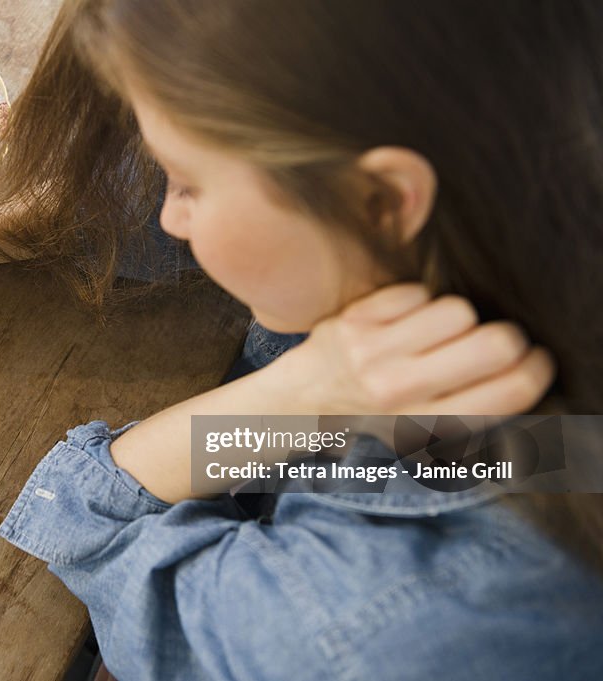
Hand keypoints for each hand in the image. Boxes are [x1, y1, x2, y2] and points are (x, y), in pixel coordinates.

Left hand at [278, 283, 554, 414]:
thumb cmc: (373, 418)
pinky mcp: (353, 322)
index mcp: (426, 426)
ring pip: (458, 310)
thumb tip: (525, 372)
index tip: (533, 359)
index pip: (512, 391)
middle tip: (492, 341)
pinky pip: (416, 293)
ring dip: (457, 318)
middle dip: (506, 337)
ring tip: (437, 334)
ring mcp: (372, 354)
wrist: (301, 403)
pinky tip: (403, 322)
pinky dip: (418, 302)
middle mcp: (400, 393)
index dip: (537, 368)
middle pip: (495, 343)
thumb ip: (471, 410)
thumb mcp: (422, 434)